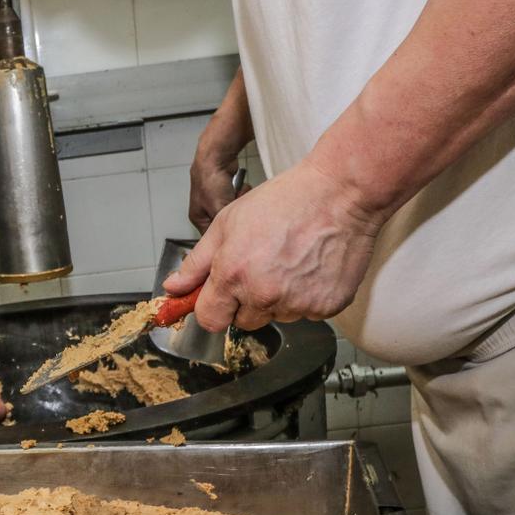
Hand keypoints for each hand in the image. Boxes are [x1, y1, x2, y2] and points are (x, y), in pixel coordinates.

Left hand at [165, 160, 382, 331]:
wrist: (341, 193)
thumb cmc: (285, 201)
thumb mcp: (227, 223)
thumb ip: (197, 263)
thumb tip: (173, 288)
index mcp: (234, 276)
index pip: (210, 320)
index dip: (213, 308)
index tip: (219, 298)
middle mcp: (264, 295)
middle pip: (244, 321)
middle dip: (246, 301)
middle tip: (262, 266)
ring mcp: (297, 304)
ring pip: (277, 316)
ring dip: (279, 298)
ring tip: (291, 260)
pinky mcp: (326, 307)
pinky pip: (307, 313)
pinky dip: (308, 296)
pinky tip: (311, 266)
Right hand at [188, 144, 247, 234]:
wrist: (216, 157)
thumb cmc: (210, 182)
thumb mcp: (217, 209)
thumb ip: (224, 226)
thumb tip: (232, 237)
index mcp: (199, 218)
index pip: (213, 236)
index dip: (226, 234)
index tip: (237, 231)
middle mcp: (206, 210)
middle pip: (227, 222)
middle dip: (235, 212)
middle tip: (236, 204)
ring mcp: (217, 199)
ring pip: (235, 210)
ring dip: (239, 201)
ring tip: (238, 192)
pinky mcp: (226, 190)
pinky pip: (239, 198)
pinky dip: (242, 193)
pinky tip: (241, 187)